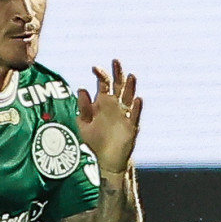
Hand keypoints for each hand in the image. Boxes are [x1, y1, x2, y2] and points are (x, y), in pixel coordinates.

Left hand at [75, 60, 141, 176]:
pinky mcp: (131, 128)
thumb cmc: (96, 141)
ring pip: (129, 98)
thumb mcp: (84, 124)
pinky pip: (135, 116)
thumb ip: (83, 108)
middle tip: (115, 61)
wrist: (107, 160)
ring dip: (131, 87)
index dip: (100, 76)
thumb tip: (81, 88)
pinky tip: (139, 100)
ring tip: (131, 76)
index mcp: (103, 103)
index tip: (94, 68)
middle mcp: (115, 106)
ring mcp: (125, 116)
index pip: (103, 85)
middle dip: (117, 74)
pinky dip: (137, 108)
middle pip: (118, 86)